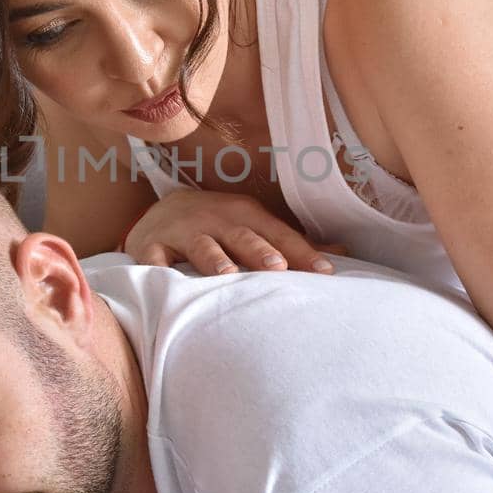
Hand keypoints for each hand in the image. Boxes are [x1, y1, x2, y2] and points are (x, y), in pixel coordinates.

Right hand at [125, 188, 344, 274]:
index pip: (279, 234)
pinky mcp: (151, 246)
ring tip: (227, 274)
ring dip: (214, 258)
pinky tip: (166, 279)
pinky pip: (154, 259)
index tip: (325, 272)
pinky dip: (158, 268)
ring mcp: (182, 231)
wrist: (159, 212)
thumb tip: (340, 252)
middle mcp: (216, 219)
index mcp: (245, 215)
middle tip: (278, 267)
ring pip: (201, 245)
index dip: (302, 252)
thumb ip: (291, 243)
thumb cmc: (217, 226)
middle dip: (260, 250)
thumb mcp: (252, 227)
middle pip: (242, 235)